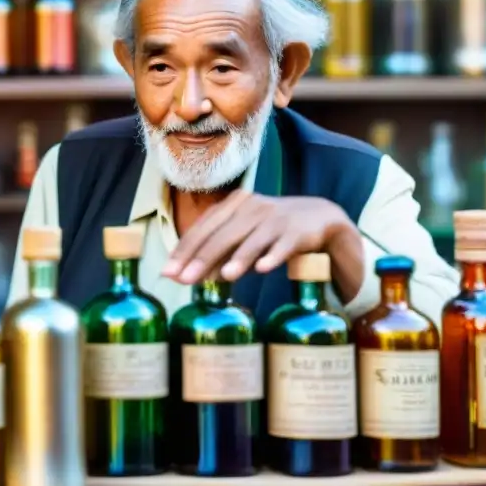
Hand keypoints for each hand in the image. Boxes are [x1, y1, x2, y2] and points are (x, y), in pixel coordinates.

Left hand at [162, 193, 357, 285]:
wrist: (318, 220)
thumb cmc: (269, 232)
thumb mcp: (241, 239)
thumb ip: (216, 255)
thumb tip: (185, 277)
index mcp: (233, 206)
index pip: (202, 228)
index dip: (184, 250)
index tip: (168, 272)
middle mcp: (251, 207)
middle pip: (222, 234)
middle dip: (202, 258)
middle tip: (185, 280)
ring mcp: (275, 218)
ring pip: (252, 239)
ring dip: (238, 258)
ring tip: (225, 277)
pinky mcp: (296, 231)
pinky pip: (282, 245)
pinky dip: (273, 256)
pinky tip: (263, 268)